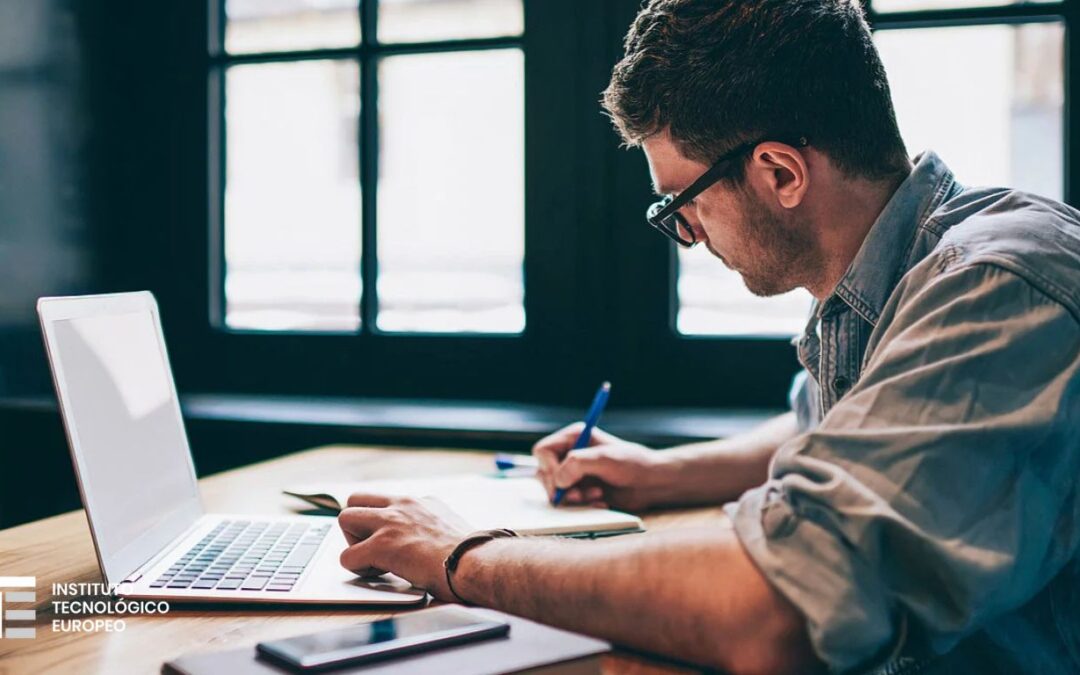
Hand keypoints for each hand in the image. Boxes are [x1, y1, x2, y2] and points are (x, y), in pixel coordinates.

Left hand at [337, 493, 471, 600]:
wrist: (475, 562)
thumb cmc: (470, 554)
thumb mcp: (449, 527)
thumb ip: (430, 526)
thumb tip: (425, 541)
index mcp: (420, 501)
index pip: (383, 500)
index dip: (378, 521)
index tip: (387, 538)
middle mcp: (402, 505)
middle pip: (355, 499)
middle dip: (357, 525)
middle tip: (372, 547)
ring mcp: (391, 523)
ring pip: (345, 518)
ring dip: (353, 543)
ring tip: (374, 561)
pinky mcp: (383, 545)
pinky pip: (347, 556)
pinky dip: (357, 569)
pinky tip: (380, 575)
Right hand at [532, 423, 673, 511]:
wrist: (651, 483)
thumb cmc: (632, 464)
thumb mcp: (605, 459)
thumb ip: (577, 465)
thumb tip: (558, 481)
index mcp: (573, 437)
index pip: (543, 451)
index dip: (548, 467)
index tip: (561, 481)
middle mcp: (570, 454)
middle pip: (544, 472)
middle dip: (560, 487)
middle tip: (577, 494)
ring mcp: (574, 474)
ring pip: (554, 490)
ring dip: (572, 497)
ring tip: (595, 495)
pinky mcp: (580, 491)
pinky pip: (567, 502)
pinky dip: (580, 505)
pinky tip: (599, 502)